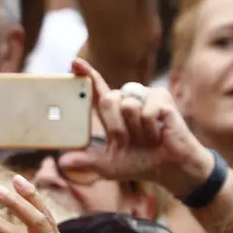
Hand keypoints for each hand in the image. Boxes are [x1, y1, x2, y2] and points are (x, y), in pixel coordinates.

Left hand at [56, 61, 217, 196]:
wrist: (170, 169)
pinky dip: (150, 130)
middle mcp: (128, 99)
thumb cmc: (140, 163)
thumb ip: (86, 162)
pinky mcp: (162, 98)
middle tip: (132, 141)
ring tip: (148, 138)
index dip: (87, 75)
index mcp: (114, 111)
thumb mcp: (108, 166)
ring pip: (127, 106)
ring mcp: (146, 96)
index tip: (74, 63)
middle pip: (108, 99)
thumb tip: (62, 163)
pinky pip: (146, 112)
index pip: (97, 90)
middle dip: (116, 127)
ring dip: (136, 131)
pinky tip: (159, 135)